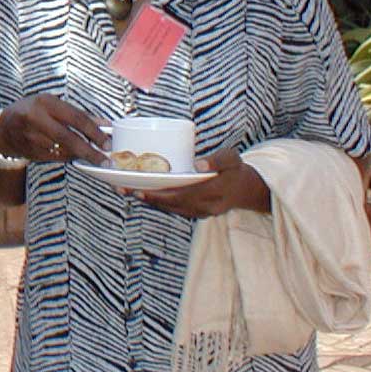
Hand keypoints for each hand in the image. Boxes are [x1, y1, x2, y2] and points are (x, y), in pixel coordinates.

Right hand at [0, 94, 107, 164]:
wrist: (4, 128)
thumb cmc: (33, 111)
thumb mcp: (53, 105)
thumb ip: (78, 114)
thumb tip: (105, 125)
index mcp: (45, 102)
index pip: (76, 118)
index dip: (94, 131)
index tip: (107, 142)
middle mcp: (36, 119)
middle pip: (68, 138)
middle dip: (89, 151)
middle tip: (104, 160)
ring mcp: (31, 137)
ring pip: (63, 150)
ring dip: (80, 155)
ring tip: (92, 156)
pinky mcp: (31, 151)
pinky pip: (56, 157)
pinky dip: (68, 157)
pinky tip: (73, 154)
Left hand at [133, 148, 269, 217]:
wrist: (246, 189)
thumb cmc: (235, 169)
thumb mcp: (232, 158)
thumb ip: (218, 159)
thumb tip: (198, 164)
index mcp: (214, 192)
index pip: (183, 195)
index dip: (160, 195)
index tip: (140, 189)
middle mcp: (206, 207)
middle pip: (171, 204)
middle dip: (147, 198)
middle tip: (123, 189)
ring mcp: (201, 213)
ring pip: (171, 209)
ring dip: (149, 202)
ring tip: (126, 191)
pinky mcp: (196, 213)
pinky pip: (174, 210)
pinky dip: (158, 203)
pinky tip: (142, 194)